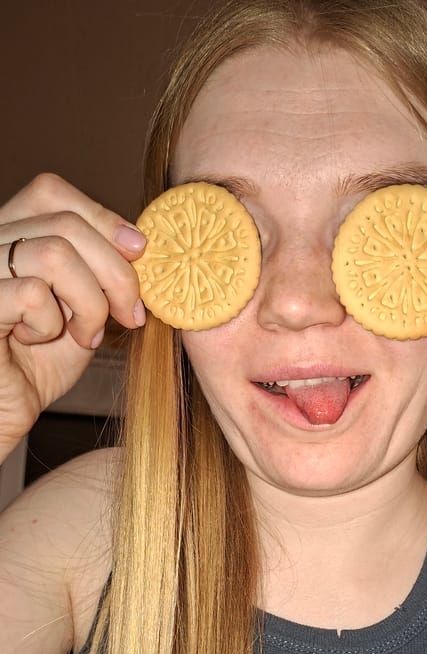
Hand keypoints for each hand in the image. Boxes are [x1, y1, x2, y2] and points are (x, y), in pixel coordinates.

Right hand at [0, 173, 146, 459]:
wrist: (2, 414)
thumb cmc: (34, 368)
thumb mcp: (78, 312)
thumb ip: (98, 275)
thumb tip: (138, 244)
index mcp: (6, 235)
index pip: (50, 192)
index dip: (101, 217)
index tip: (139, 253)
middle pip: (64, 221)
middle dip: (115, 271)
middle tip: (129, 315)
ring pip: (54, 253)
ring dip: (88, 302)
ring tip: (82, 335)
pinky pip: (32, 294)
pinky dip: (51, 323)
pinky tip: (37, 342)